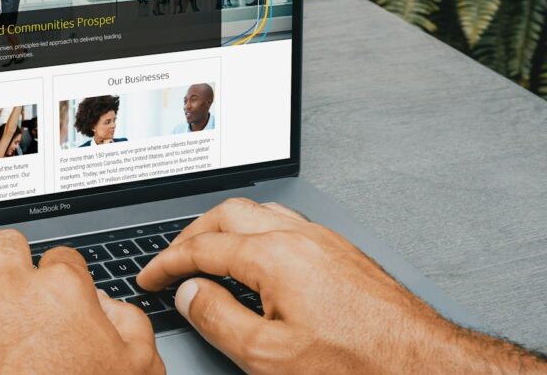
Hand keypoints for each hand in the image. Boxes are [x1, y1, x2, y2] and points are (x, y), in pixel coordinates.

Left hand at [0, 229, 163, 374]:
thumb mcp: (137, 367)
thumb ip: (130, 324)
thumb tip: (112, 309)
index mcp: (61, 289)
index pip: (63, 257)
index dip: (64, 276)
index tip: (61, 294)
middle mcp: (11, 289)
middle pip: (7, 243)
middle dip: (13, 260)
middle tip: (19, 285)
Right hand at [137, 197, 546, 374]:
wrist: (422, 363)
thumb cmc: (355, 362)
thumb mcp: (269, 356)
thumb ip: (219, 319)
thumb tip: (191, 293)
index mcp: (272, 255)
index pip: (202, 248)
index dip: (167, 263)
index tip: (149, 277)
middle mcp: (296, 235)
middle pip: (226, 214)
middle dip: (191, 234)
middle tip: (172, 260)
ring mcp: (321, 239)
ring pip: (257, 211)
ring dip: (224, 227)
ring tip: (209, 253)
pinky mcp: (340, 250)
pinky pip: (284, 222)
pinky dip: (255, 232)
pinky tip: (257, 257)